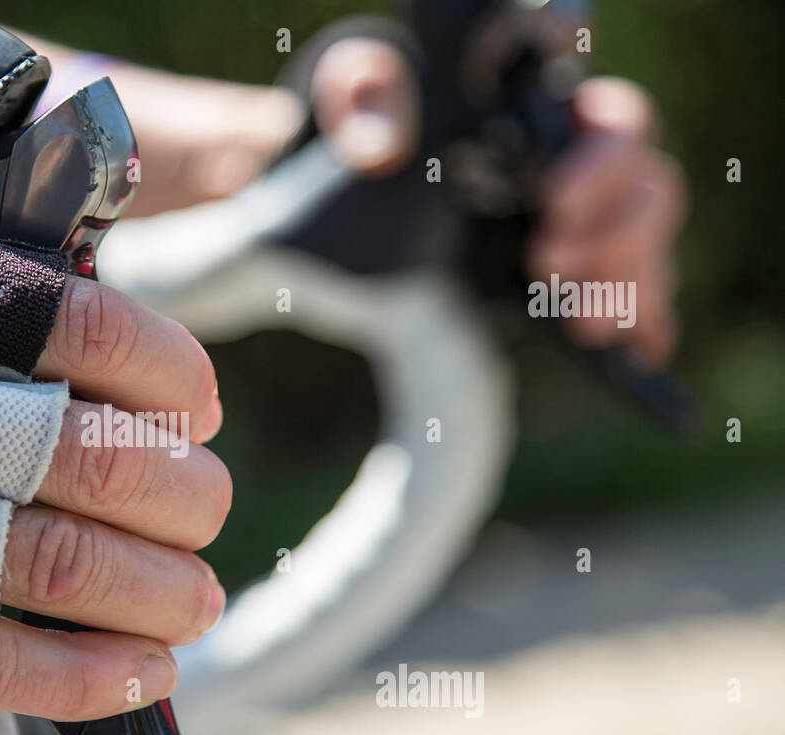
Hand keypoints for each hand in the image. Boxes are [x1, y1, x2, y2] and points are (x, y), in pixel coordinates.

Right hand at [0, 148, 228, 723]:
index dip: (168, 369)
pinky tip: (141, 673)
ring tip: (200, 597)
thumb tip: (44, 290)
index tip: (195, 400)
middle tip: (208, 501)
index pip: (77, 328)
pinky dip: (80, 677)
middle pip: (88, 458)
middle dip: (182, 490)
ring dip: (159, 589)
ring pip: (54, 568)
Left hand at [309, 46, 685, 365]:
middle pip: (651, 193)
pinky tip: (634, 353)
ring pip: (653, 252)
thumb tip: (379, 144)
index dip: (599, 166)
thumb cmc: (387, 141)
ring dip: (629, 288)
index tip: (554, 202)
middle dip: (613, 237)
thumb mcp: (365, 104)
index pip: (618, 125)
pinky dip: (646, 330)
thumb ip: (364, 97)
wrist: (376, 213)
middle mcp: (595, 177)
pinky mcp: (595, 289)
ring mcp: (602, 235)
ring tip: (584, 322)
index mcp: (556, 120)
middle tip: (546, 266)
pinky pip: (649, 309)